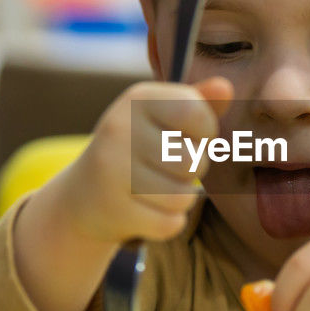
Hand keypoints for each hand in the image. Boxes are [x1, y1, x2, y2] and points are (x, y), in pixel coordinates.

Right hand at [58, 77, 232, 245]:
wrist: (83, 195)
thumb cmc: (139, 149)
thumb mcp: (164, 118)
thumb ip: (199, 103)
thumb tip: (226, 86)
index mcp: (137, 99)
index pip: (196, 113)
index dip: (206, 132)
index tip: (189, 136)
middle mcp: (120, 130)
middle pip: (193, 161)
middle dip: (193, 170)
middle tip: (168, 167)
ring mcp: (112, 171)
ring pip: (183, 196)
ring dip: (181, 199)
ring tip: (158, 189)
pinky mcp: (113, 209)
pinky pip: (169, 224)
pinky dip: (167, 222)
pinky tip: (147, 211)